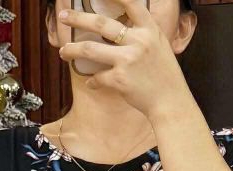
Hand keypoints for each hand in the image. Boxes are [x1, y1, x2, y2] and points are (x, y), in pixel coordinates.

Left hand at [56, 0, 191, 120]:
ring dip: (72, 50)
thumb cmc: (164, 74)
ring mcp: (128, 59)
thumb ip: (142, 34)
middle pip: (101, 23)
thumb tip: (121, 30)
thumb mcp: (159, 45)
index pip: (131, 3)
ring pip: (90, 49)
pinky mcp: (119, 79)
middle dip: (78, 18)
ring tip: (63, 51)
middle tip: (63, 16)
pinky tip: (91, 82)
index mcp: (150, 29)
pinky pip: (97, 78)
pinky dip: (92, 81)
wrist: (170, 100)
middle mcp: (139, 40)